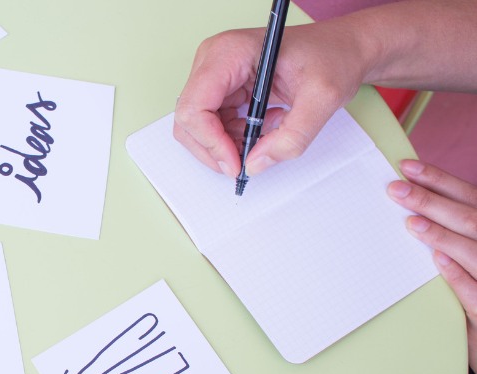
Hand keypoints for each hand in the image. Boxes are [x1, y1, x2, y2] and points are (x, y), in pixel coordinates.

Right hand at [174, 22, 369, 177]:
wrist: (343, 49)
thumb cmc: (333, 57)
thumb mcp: (323, 98)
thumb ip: (292, 137)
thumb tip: (255, 165)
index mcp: (230, 52)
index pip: (194, 107)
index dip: (210, 142)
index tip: (236, 164)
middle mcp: (213, 61)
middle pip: (189, 120)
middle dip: (215, 149)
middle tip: (246, 163)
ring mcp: (214, 75)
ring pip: (197, 127)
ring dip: (226, 145)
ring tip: (266, 136)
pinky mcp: (222, 89)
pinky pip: (212, 126)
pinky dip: (234, 139)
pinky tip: (263, 128)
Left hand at [390, 160, 476, 369]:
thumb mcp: (469, 255)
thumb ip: (453, 231)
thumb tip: (411, 207)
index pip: (469, 197)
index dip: (440, 180)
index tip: (407, 167)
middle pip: (470, 217)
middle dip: (432, 200)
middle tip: (395, 189)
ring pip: (475, 250)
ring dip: (443, 235)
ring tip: (412, 223)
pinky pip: (475, 291)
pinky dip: (458, 274)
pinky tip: (438, 260)